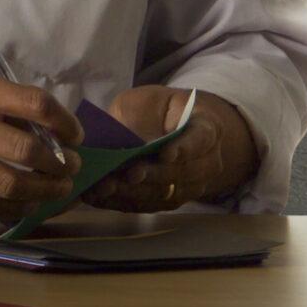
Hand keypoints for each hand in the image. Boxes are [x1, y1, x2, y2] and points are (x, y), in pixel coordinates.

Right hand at [0, 68, 84, 217]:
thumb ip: (6, 101)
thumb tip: (49, 129)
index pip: (34, 104)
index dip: (64, 121)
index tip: (76, 134)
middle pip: (24, 150)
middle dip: (59, 162)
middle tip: (74, 166)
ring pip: (9, 184)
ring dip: (43, 190)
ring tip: (60, 188)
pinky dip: (14, 208)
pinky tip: (29, 204)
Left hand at [84, 85, 258, 211]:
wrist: (167, 127)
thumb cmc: (157, 110)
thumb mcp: (148, 101)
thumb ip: (141, 117)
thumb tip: (126, 143)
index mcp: (206, 127)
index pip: (201, 139)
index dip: (185, 148)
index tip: (166, 154)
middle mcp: (206, 161)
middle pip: (183, 172)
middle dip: (153, 174)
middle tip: (130, 173)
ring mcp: (191, 185)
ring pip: (165, 194)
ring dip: (134, 192)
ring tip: (107, 186)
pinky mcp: (169, 201)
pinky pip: (147, 206)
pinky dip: (122, 201)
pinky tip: (99, 196)